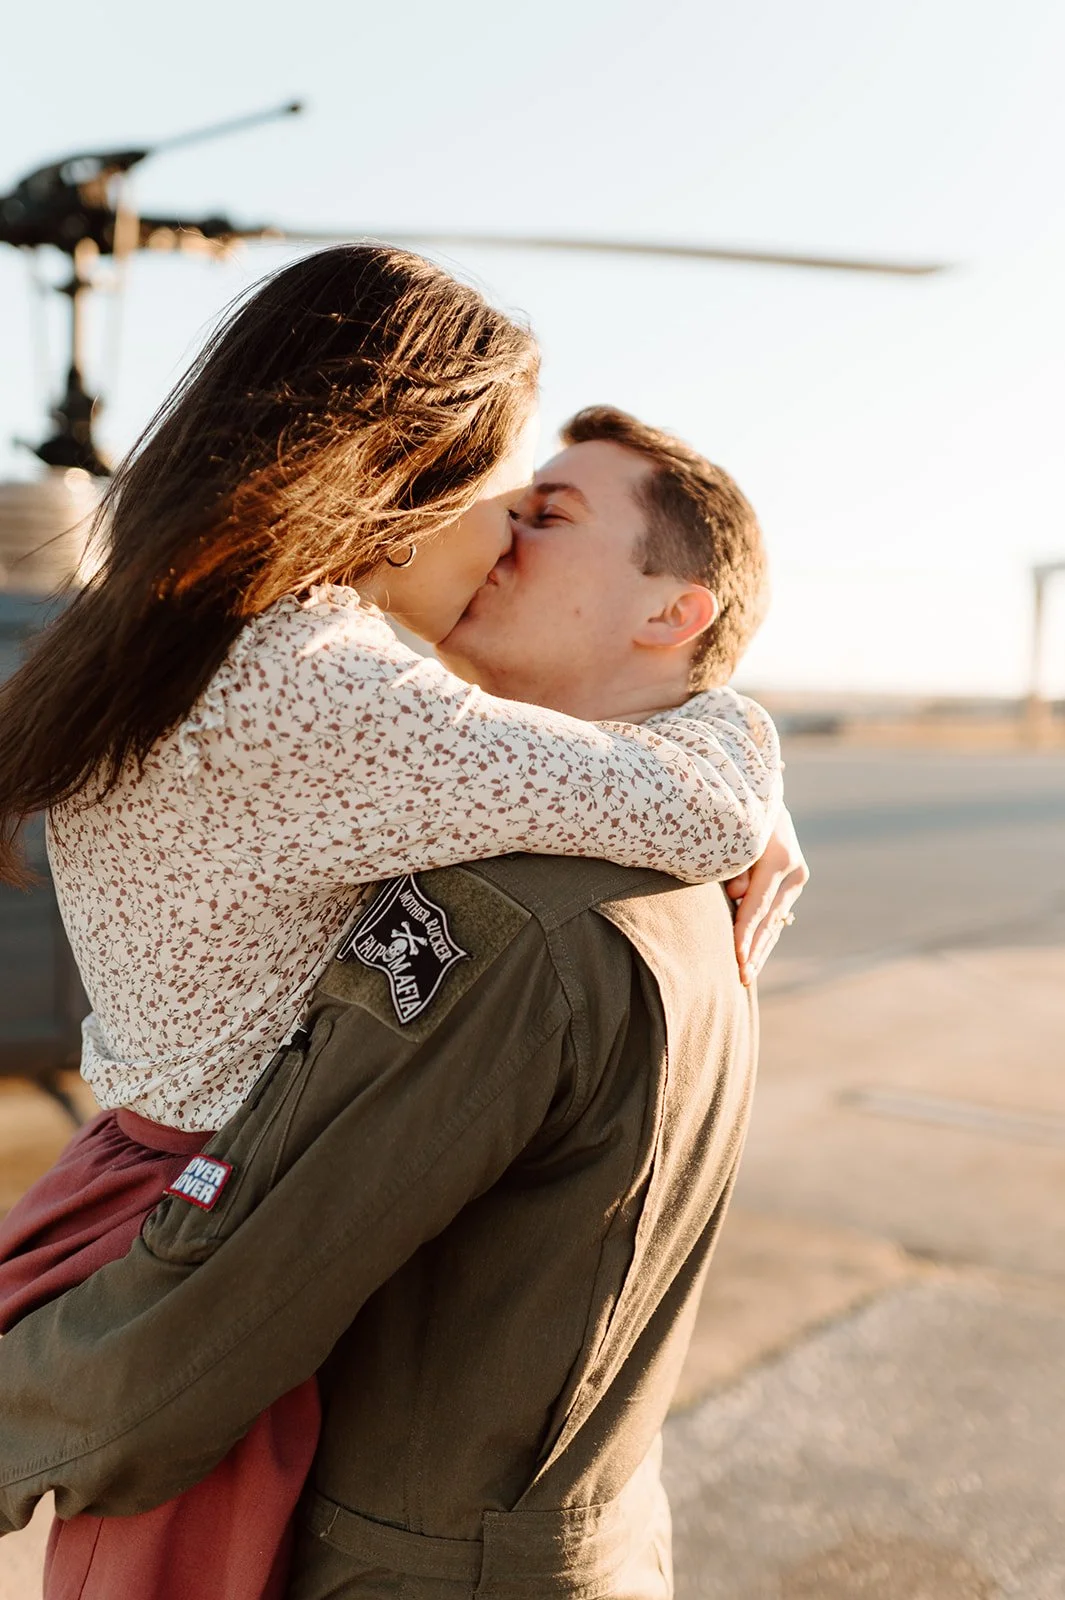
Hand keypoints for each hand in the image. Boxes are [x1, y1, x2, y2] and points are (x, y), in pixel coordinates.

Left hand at [726, 808, 808, 986]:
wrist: (764, 793)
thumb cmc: (739, 811)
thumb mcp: (735, 832)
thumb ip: (735, 865)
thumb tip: (738, 896)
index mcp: (780, 857)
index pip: (758, 905)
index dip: (744, 933)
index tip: (735, 958)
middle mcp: (795, 871)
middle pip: (769, 920)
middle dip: (753, 951)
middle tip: (740, 978)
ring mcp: (797, 878)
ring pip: (776, 922)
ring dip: (760, 950)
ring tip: (745, 977)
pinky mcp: (793, 883)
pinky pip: (775, 916)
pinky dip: (763, 937)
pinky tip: (754, 958)